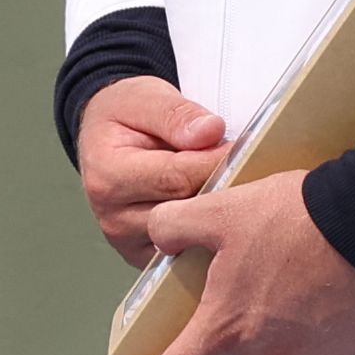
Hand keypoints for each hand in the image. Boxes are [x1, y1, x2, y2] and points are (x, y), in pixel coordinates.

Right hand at [74, 78, 231, 264]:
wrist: (104, 138)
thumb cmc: (124, 116)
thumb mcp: (144, 98)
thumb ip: (176, 114)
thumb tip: (210, 132)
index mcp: (108, 176)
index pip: (178, 177)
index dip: (217, 160)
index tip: (243, 146)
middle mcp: (113, 217)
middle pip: (187, 209)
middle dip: (221, 186)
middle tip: (250, 167)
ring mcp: (128, 242)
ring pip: (192, 234)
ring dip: (216, 211)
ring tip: (234, 184)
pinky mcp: (144, 256)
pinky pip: (187, 249)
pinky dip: (206, 230)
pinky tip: (217, 207)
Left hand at [110, 174, 354, 354]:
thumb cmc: (293, 218)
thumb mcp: (220, 209)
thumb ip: (175, 225)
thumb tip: (159, 237)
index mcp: (227, 328)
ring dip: (271, 351)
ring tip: (279, 303)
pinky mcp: (349, 347)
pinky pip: (322, 349)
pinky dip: (311, 332)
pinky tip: (318, 294)